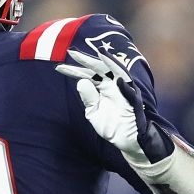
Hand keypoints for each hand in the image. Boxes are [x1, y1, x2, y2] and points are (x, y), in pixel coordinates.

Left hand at [55, 47, 172, 164]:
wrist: (128, 140)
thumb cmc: (112, 126)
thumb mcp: (94, 112)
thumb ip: (88, 98)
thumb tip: (81, 82)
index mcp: (103, 87)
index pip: (87, 75)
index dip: (74, 71)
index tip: (59, 67)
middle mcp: (113, 85)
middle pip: (99, 69)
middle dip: (86, 60)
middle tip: (72, 53)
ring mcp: (124, 91)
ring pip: (118, 73)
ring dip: (110, 63)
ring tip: (100, 52)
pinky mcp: (134, 102)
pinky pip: (130, 93)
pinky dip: (125, 87)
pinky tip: (117, 80)